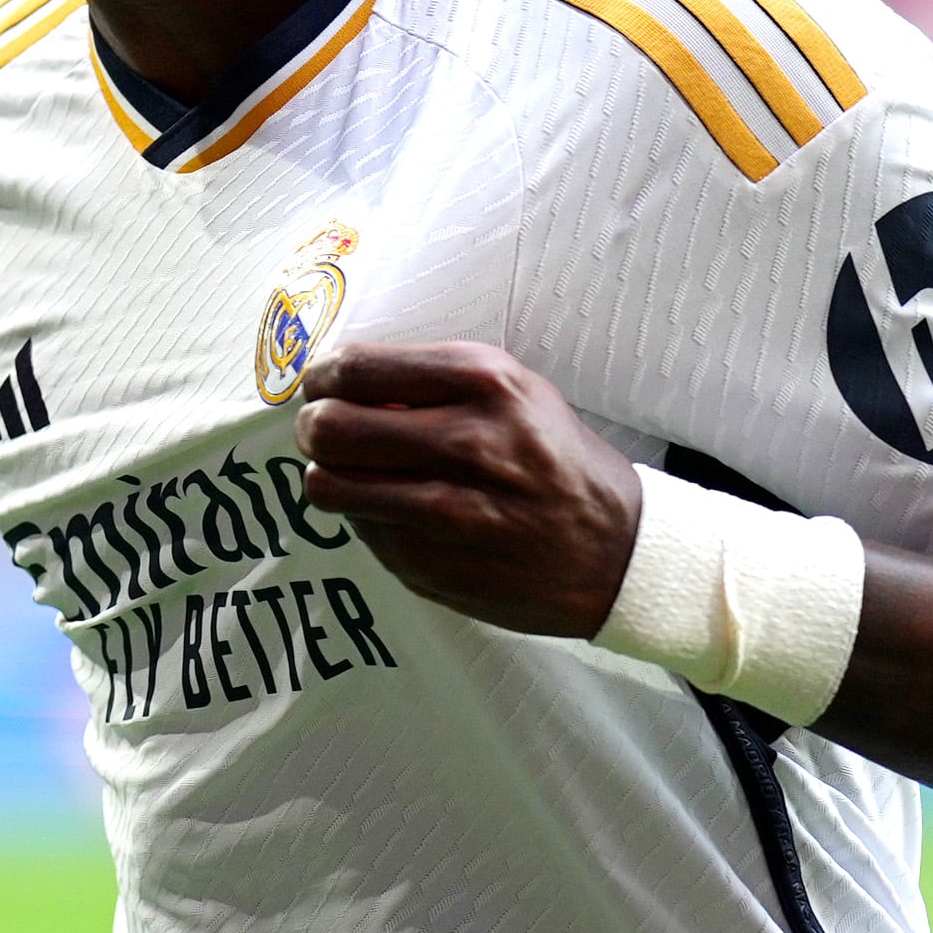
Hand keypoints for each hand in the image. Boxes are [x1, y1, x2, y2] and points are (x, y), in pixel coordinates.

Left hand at [291, 341, 642, 635]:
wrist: (619, 552)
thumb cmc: (557, 463)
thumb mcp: (516, 395)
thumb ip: (436, 383)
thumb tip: (346, 383)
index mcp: (487, 382)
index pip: (358, 367)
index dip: (323, 376)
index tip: (322, 384)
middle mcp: (468, 441)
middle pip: (330, 427)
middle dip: (313, 426)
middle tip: (322, 430)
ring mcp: (450, 509)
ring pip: (330, 485)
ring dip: (327, 477)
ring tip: (347, 474)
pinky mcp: (436, 565)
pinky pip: (363, 532)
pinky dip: (366, 520)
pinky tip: (396, 515)